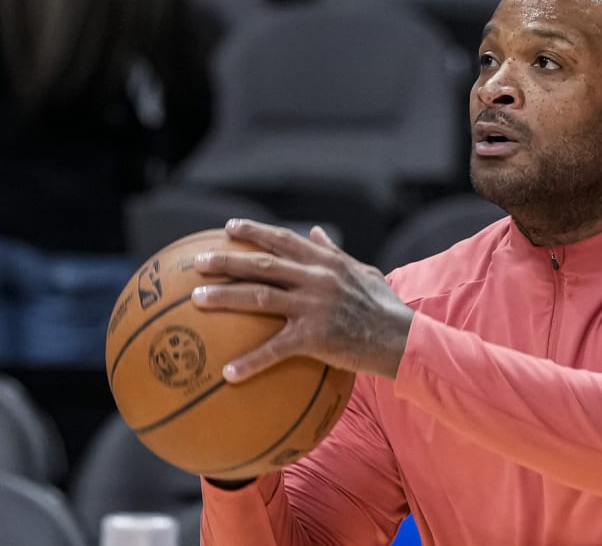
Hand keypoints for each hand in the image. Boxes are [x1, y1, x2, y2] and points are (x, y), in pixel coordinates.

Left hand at [191, 219, 414, 382]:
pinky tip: (228, 373)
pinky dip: (250, 361)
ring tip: (197, 299)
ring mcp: (314, 306)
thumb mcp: (364, 273)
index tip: (229, 227)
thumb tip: (316, 232)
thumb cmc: (386, 309)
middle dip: (226, 259)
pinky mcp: (315, 336)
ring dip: (224, 297)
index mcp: (326, 262)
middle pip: (262, 263)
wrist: (404, 340)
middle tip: (198, 261)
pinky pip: (275, 349)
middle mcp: (316, 278)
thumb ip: (336, 253)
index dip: (254, 232)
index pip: (283, 240)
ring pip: (260, 296)